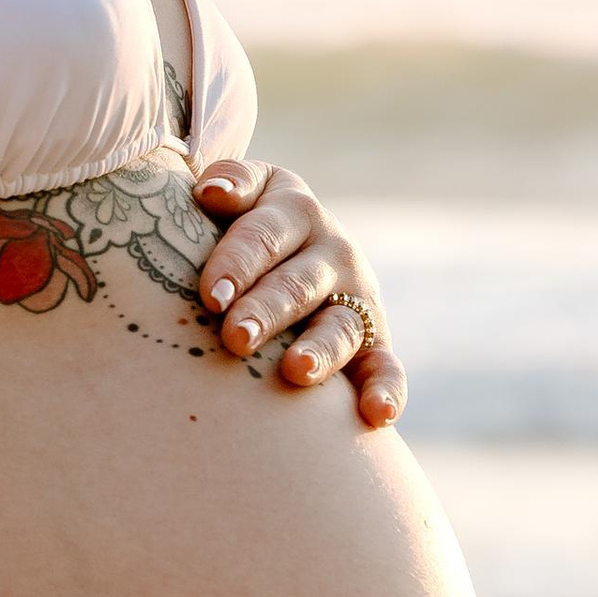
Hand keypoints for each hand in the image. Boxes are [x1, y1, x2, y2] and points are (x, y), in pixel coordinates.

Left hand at [192, 159, 405, 426]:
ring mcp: (357, 298)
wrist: (291, 250)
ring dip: (320, 350)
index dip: (237, 263)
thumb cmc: (244, 225)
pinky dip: (386, 390)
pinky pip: (385, 366)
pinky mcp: (374, 340)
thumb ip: (232, 182)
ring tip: (296, 372)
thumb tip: (212, 192)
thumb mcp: (245, 191)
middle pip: (297, 283)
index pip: (264, 234)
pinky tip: (376, 414)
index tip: (210, 295)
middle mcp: (333, 251)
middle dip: (267, 310)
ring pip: (340, 327)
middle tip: (235, 337)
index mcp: (295, 209)